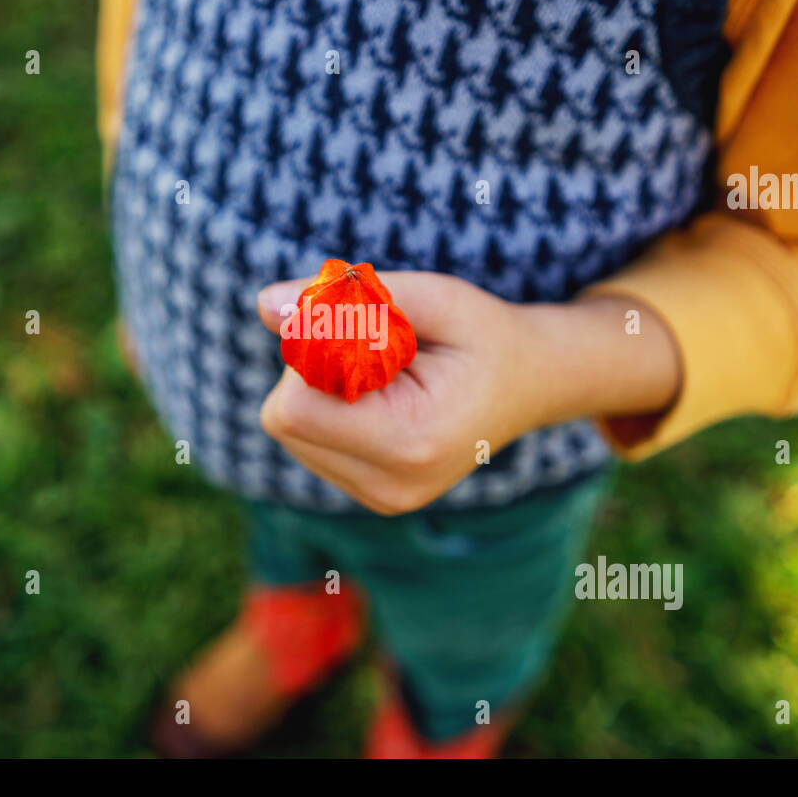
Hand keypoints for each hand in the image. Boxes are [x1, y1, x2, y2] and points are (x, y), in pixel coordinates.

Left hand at [256, 271, 681, 514]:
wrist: (533, 384)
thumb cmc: (484, 334)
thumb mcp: (434, 297)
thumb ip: (349, 298)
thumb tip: (264, 305)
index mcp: (408, 444)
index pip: (292, 407)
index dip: (309, 353)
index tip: (358, 327)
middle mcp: (390, 486)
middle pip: (283, 418)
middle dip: (311, 368)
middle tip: (374, 344)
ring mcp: (382, 499)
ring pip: (290, 429)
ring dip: (319, 386)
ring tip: (384, 372)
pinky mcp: (374, 496)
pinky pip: (309, 441)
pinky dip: (329, 407)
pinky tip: (381, 395)